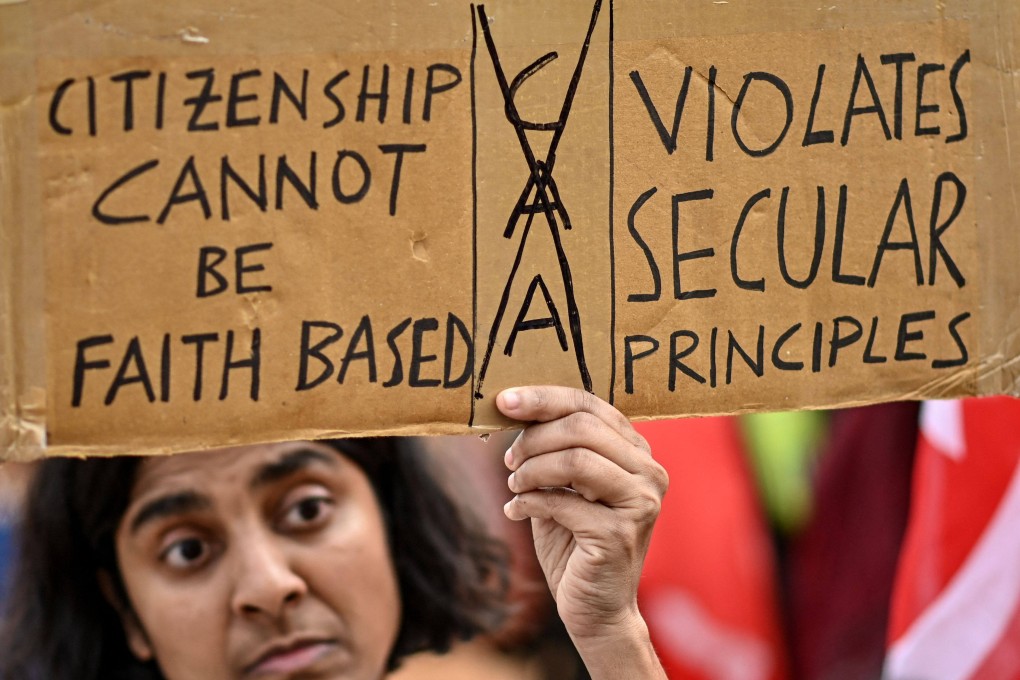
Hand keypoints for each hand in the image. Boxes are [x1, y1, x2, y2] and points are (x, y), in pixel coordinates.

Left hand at [497, 386, 667, 678]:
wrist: (595, 610)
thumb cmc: (574, 542)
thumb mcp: (561, 486)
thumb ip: (550, 448)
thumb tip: (512, 407)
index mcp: (636, 451)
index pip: (589, 404)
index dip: (543, 398)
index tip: (503, 402)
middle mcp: (648, 471)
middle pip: (582, 427)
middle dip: (533, 438)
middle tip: (508, 459)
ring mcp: (640, 502)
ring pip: (575, 459)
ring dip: (532, 470)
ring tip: (514, 486)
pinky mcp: (620, 533)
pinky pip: (562, 501)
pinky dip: (529, 503)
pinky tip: (516, 511)